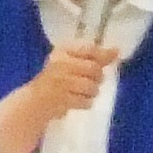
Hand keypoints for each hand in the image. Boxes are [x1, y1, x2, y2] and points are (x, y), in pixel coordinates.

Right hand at [0, 38, 120, 152]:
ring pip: (92, 87)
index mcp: (62, 51)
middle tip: (89, 81)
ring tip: (80, 92)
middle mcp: (60, 63)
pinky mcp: (62, 99)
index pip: (89, 49)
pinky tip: (75, 100)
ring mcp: (61, 82)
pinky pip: (86, 101)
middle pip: (94, 69)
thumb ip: (93, 57)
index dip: (103, 54)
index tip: (114, 55)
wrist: (35, 102)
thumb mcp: (71, 62)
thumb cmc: (56, 79)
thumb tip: (117, 51)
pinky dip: (84, 103)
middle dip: (97, 78)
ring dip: (91, 92)